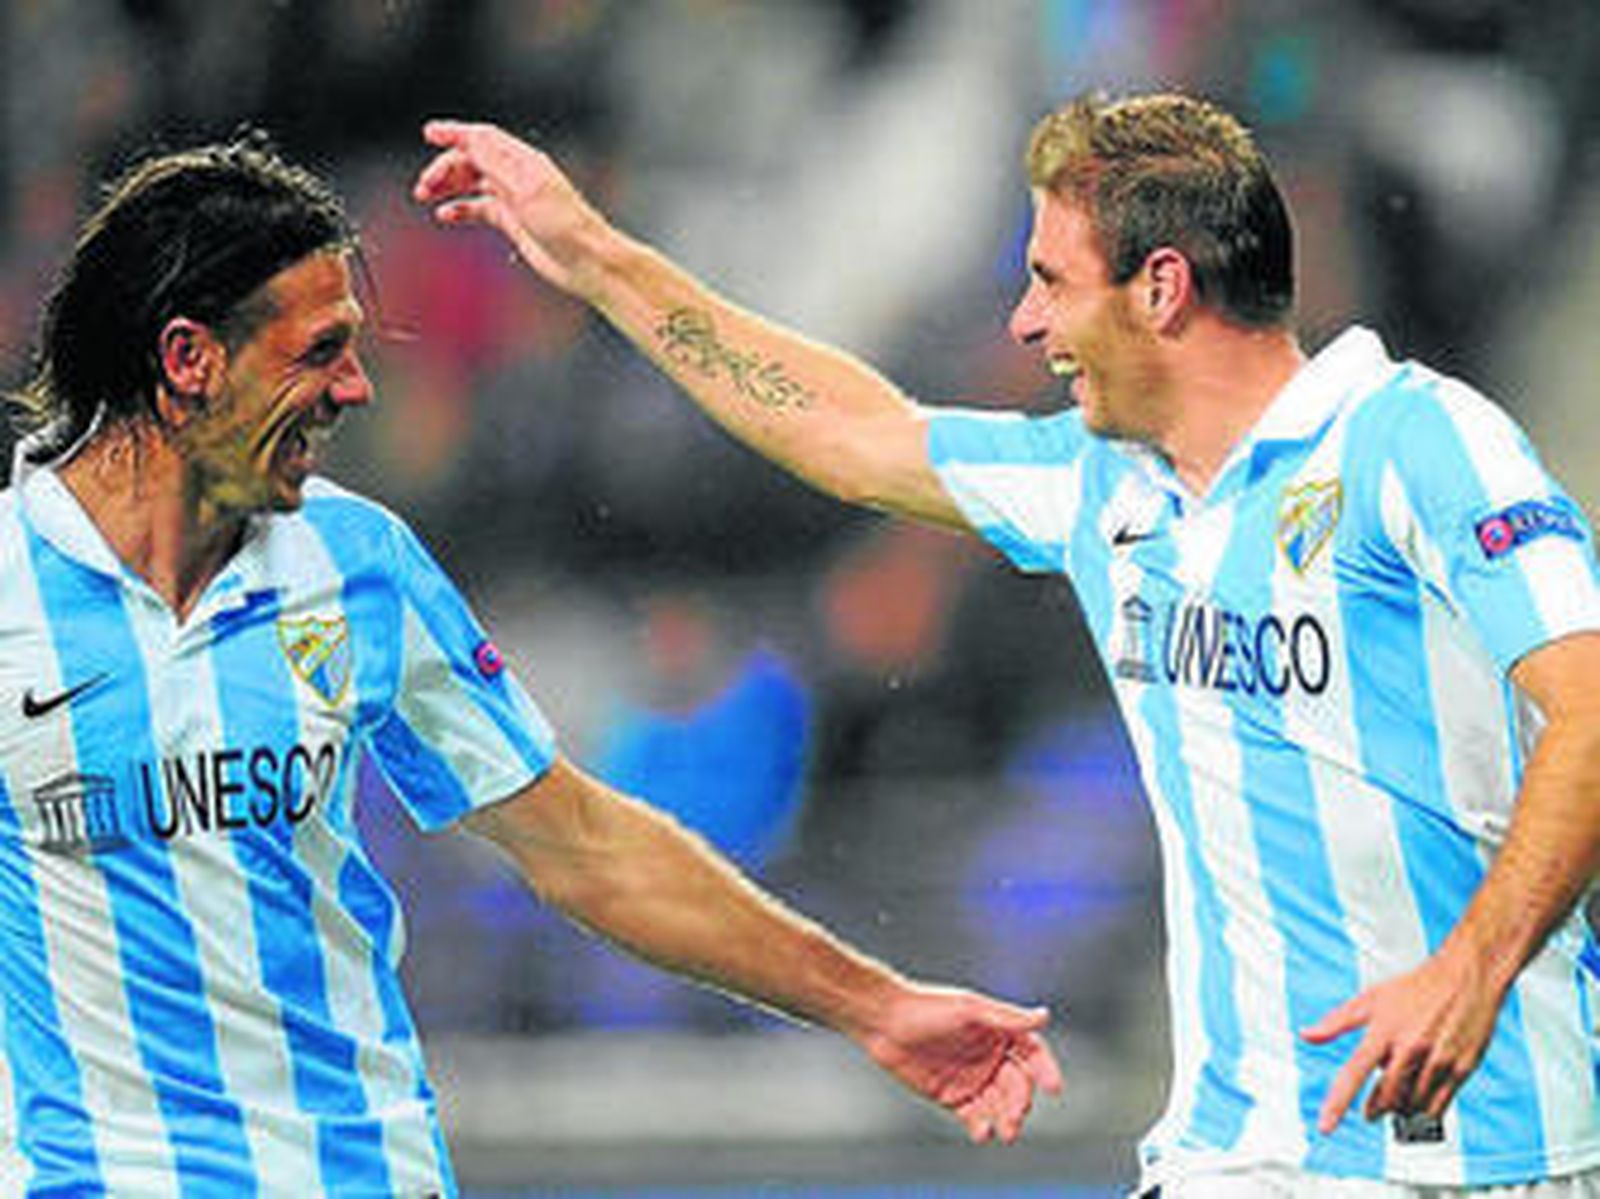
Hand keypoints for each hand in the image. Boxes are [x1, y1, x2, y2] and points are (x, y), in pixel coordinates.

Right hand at [412, 119, 604, 293]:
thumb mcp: (528, 190)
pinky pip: (479, 208)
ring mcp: (514, 198)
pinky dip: (460, 209)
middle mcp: (517, 176)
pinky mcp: (513, 221)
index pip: (483, 138)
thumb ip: (497, 164)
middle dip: (445, 168)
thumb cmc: (565, 224)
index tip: (429, 134)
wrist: (587, 261)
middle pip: (472, 160)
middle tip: (424, 186)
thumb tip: (470, 138)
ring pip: (472, 183)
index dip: (455, 133)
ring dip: (448, 186)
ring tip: (425, 196)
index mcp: (523, 162)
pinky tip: (445, 215)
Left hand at [855, 986, 1062, 1143]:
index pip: (1032, 1054)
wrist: (884, 1021)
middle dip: (1020, 1101)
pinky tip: (980, 1132)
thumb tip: (1044, 1017)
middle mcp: (989, 1057)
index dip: (1044, 1070)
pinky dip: (980, 1126)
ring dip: (1005, 1118)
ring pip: (998, 1104)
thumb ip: (1006, 1019)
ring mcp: (972, 1078)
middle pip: (1017, 1084)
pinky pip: (973, 1116)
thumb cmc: (927, 1007)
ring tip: (1005, 1131)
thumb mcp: (969, 1009)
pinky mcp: (951, 1096)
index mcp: (999, 1032)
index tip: (1052, 1087)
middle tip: (1016, 1114)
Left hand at [1301, 943, 1502, 1133]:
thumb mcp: (1370, 998)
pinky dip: (1425, 1111)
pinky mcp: (1462, 1067)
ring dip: (1400, 1110)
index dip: (1338, 1103)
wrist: (1465, 975)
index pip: (1353, 1073)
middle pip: (1385, 1098)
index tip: (1325, 1127)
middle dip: (1375, 1109)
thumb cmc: (1415, 987)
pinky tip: (1419, 1104)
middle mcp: (1410, 1046)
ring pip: (1412, 1104)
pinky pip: (1439, 1105)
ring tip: (1397, 1100)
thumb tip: (1306, 1035)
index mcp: (1383, 1030)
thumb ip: (1336, 1021)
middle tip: (1371, 1111)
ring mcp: (1438, 1059)